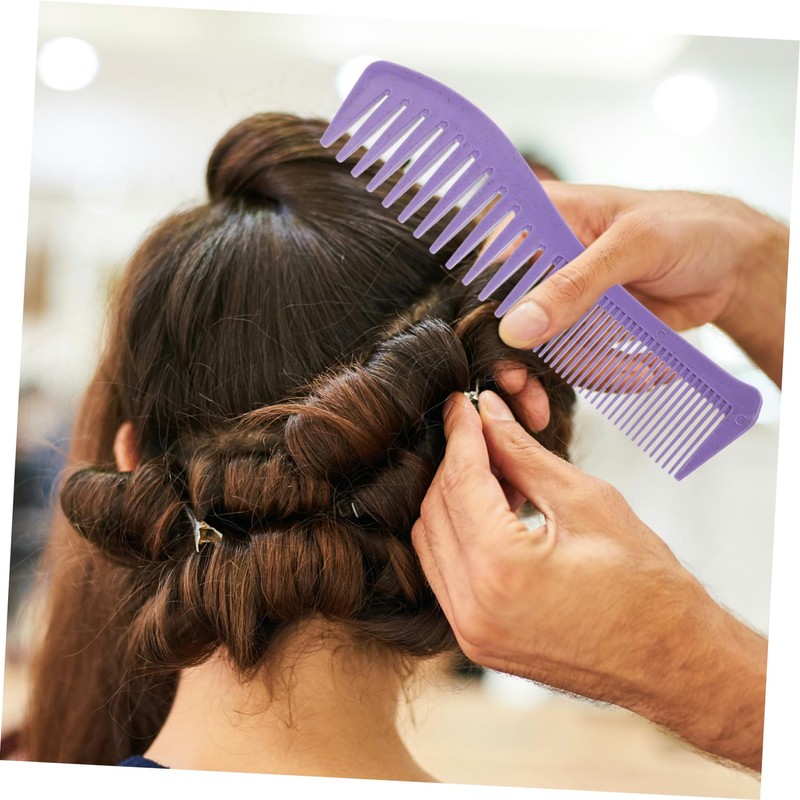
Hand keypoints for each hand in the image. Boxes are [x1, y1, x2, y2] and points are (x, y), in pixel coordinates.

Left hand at [412, 389, 766, 769]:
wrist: (675, 663)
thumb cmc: (649, 586)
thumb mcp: (587, 500)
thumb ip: (524, 454)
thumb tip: (489, 414)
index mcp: (501, 571)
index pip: (459, 481)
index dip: (461, 434)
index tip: (462, 406)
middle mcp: (473, 608)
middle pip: (436, 510)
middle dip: (455, 464)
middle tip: (482, 433)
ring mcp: (471, 633)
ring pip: (432, 541)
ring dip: (454, 500)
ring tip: (496, 474)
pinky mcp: (476, 641)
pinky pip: (444, 574)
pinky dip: (459, 536)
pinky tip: (492, 513)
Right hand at [496, 184, 786, 385]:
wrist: (733, 265)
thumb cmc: (689, 228)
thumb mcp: (631, 248)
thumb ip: (572, 286)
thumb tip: (516, 326)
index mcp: (543, 217)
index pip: (492, 268)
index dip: (492, 313)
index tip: (506, 351)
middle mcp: (545, 259)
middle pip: (509, 318)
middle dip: (524, 362)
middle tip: (532, 396)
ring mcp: (564, 297)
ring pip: (542, 348)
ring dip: (577, 371)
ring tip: (629, 371)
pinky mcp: (585, 326)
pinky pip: (575, 361)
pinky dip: (603, 372)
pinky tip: (639, 368)